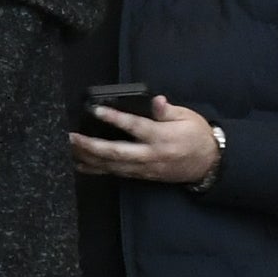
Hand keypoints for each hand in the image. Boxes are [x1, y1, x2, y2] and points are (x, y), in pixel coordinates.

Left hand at [68, 97, 224, 188]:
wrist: (209, 164)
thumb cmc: (197, 136)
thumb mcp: (188, 117)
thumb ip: (168, 110)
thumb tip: (156, 100)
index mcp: (161, 137)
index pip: (135, 127)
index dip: (114, 118)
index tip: (95, 110)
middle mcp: (150, 155)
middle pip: (116, 152)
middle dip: (91, 146)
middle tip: (70, 137)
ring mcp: (144, 168)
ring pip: (112, 165)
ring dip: (88, 158)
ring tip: (68, 148)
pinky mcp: (140, 176)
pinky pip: (115, 173)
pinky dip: (96, 169)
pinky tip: (80, 164)